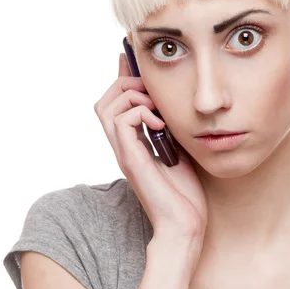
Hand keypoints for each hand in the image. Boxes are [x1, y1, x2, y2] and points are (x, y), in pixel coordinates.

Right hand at [94, 53, 207, 247]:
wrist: (184, 225)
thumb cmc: (185, 195)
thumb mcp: (180, 152)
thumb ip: (171, 131)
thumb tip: (172, 110)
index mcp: (133, 144)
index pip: (115, 104)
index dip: (123, 80)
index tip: (135, 63)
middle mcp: (123, 146)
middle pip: (104, 101)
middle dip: (126, 84)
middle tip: (152, 91)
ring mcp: (124, 153)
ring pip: (107, 106)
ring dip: (132, 96)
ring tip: (156, 107)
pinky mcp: (131, 159)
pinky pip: (121, 121)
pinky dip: (140, 113)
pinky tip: (160, 125)